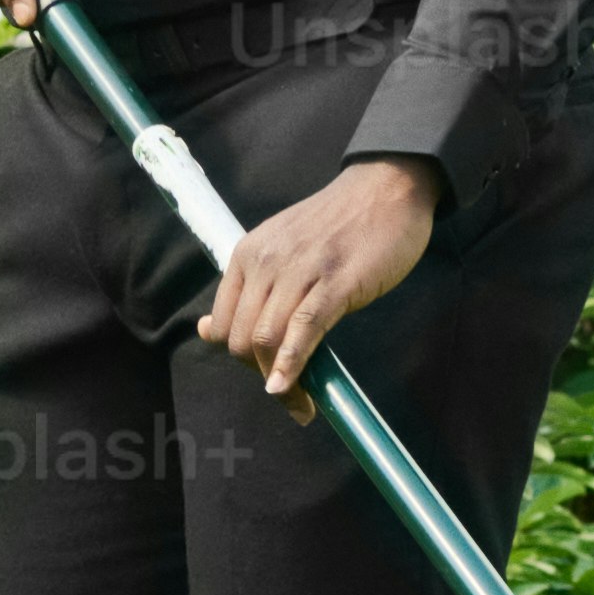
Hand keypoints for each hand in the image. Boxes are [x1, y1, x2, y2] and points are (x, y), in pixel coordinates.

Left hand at [208, 151, 436, 397]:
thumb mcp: (280, 249)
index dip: (239, 359)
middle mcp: (265, 262)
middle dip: (260, 375)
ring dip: (282, 384)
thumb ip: (249, 289)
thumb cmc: (338, 225)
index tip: (264, 373)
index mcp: (247, 255)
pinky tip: (294, 390)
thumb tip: (208, 331)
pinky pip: (304, 330)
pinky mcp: (335, 282)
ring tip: (299, 407)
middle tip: (289, 395)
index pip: (223, 324)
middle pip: (242, 339)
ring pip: (267, 340)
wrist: (385, 188)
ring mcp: (299, 271)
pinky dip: (294, 365)